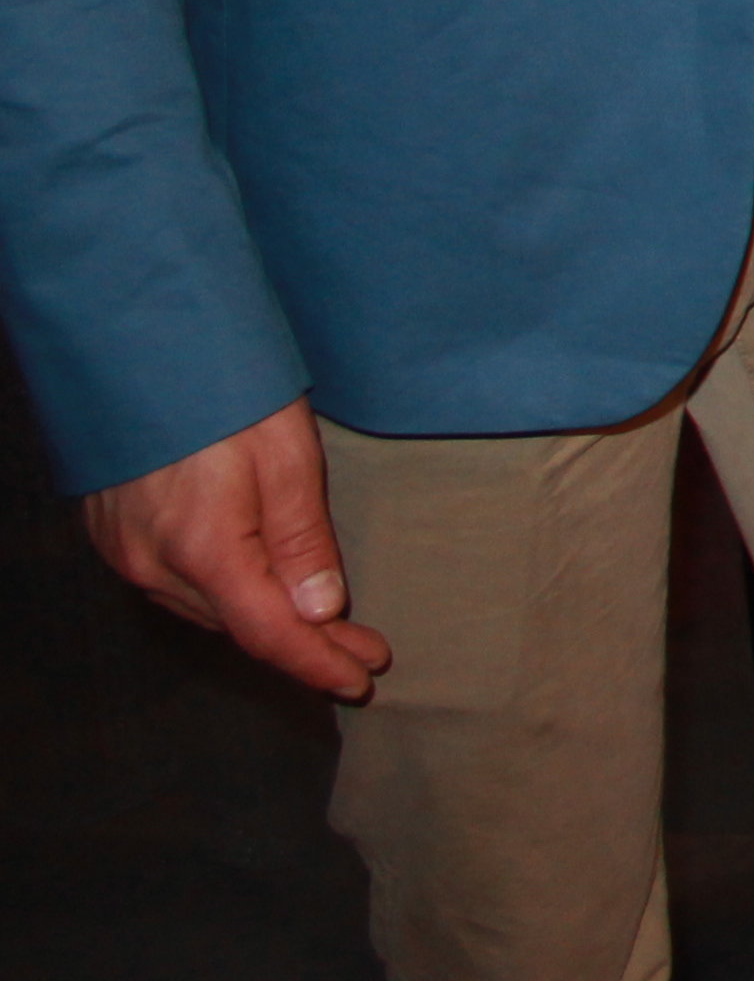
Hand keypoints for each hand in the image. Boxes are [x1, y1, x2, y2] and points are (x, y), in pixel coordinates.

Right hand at [79, 398, 389, 698]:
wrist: (138, 350)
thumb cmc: (222, 391)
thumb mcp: (287, 455)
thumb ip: (303, 540)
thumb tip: (321, 612)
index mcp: (203, 549)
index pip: (268, 633)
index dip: (316, 664)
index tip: (360, 679)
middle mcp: (155, 566)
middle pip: (240, 627)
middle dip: (305, 644)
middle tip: (363, 651)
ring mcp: (126, 555)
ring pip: (210, 612)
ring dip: (267, 622)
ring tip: (326, 629)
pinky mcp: (114, 539)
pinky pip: (181, 588)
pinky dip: (228, 598)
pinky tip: (262, 593)